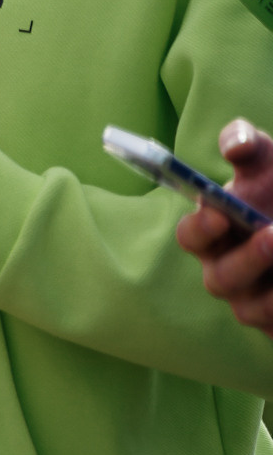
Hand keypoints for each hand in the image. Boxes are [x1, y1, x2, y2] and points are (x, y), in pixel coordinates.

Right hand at [178, 117, 272, 333]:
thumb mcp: (268, 164)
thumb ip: (248, 145)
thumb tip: (234, 146)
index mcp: (213, 233)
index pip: (190, 236)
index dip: (200, 228)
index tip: (220, 214)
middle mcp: (225, 270)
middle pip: (219, 280)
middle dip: (247, 260)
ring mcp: (252, 301)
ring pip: (251, 309)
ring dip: (271, 293)